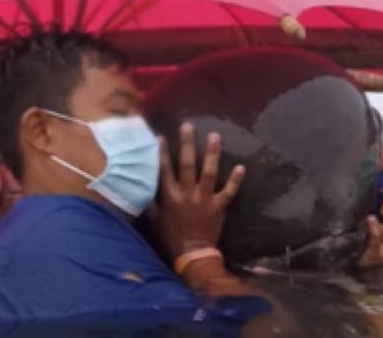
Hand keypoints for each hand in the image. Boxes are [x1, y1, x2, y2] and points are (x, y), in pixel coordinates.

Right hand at [156, 122, 244, 259]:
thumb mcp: (154, 221)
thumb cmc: (170, 238)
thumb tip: (142, 187)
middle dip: (187, 144)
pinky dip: (235, 180)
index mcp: (169, 197)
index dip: (161, 153)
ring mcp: (205, 199)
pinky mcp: (219, 206)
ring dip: (212, 154)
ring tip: (215, 136)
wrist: (192, 256)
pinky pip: (229, 191)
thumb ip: (150, 202)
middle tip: (188, 126)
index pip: (164, 170)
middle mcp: (187, 194)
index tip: (160, 136)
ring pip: (209, 172)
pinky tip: (241, 167)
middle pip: (186, 164)